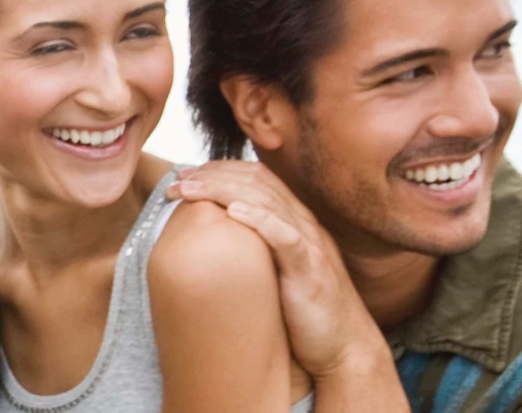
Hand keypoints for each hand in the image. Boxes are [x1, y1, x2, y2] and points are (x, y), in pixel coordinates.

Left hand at [169, 161, 389, 380]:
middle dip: (213, 176)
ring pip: (267, 203)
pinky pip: (287, 238)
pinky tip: (233, 211)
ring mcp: (310, 246)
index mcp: (295, 223)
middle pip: (257, 183)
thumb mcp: (274, 273)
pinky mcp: (312, 271)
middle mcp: (304, 227)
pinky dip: (260, 220)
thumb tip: (209, 243)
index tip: (184, 175)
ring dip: (223, 191)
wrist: (344, 348)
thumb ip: (252, 251)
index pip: (258, 179)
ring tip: (189, 190)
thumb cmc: (304, 314)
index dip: (219, 171)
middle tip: (176, 180)